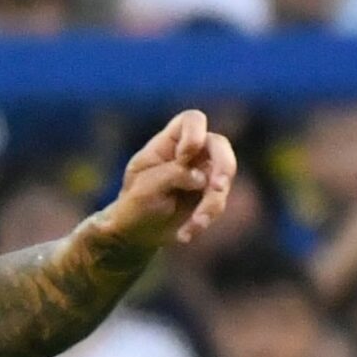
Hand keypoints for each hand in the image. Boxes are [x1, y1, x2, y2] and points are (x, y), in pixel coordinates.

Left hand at [96, 109, 237, 251]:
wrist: (135, 233)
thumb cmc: (133, 204)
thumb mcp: (144, 188)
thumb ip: (172, 175)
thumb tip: (201, 178)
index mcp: (170, 142)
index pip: (192, 120)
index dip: (195, 134)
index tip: (184, 156)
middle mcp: (193, 153)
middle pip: (219, 145)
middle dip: (223, 166)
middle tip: (217, 187)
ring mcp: (205, 173)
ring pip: (223, 178)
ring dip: (211, 204)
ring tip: (194, 225)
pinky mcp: (210, 195)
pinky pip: (218, 203)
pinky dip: (203, 220)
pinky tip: (185, 235)